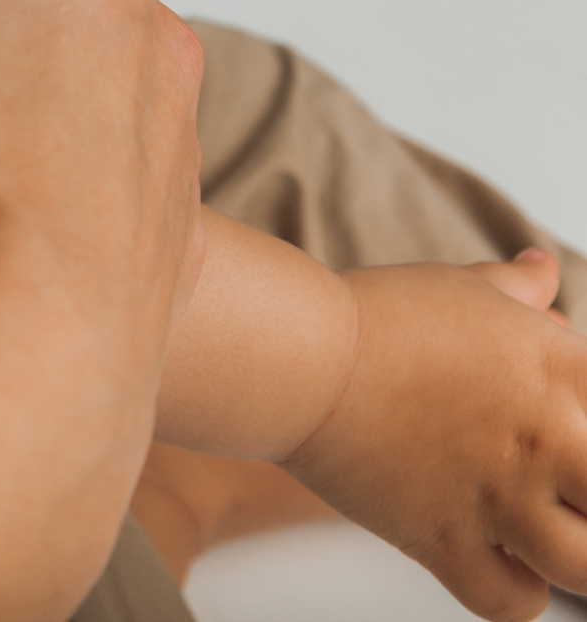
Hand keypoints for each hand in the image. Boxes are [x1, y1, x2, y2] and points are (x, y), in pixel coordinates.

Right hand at [283, 250, 586, 621]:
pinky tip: (502, 564)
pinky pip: (510, 601)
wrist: (299, 357)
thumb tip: (542, 270)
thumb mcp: (460, 288)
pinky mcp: (445, 539)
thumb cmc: (374, 316)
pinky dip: (514, 592)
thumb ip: (516, 288)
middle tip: (569, 493)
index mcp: (560, 368)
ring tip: (550, 537)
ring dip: (573, 556)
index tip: (579, 451)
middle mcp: (544, 438)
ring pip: (585, 565)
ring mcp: (498, 496)